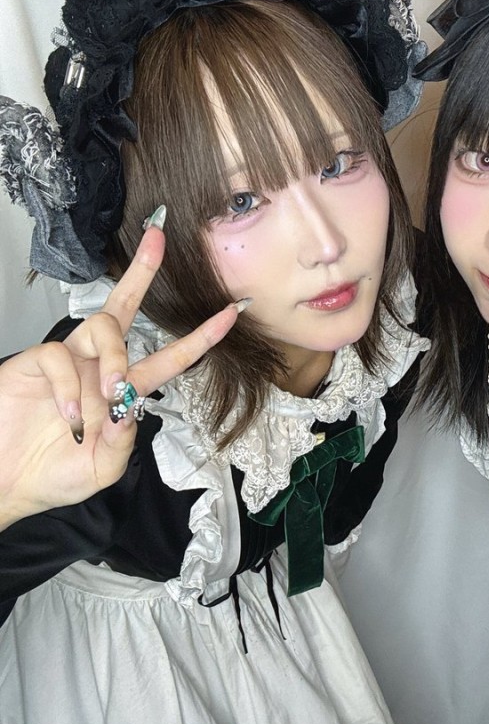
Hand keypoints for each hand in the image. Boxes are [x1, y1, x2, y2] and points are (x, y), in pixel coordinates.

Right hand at [0, 222, 242, 528]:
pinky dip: (69, 387)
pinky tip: (67, 415)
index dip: (200, 337)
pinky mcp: (36, 363)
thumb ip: (124, 441)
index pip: (169, 357)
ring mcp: (67, 361)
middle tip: (158, 237)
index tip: (230, 313)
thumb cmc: (53, 476)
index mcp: (123, 390)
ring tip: (109, 395)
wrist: (6, 486)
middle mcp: (97, 367)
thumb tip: (131, 405)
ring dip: (115, 360)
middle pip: (124, 308)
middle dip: (142, 271)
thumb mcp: (104, 468)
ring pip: (103, 328)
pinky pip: (61, 356)